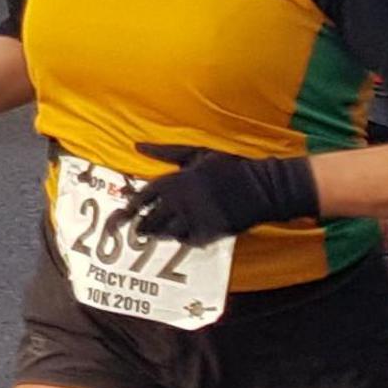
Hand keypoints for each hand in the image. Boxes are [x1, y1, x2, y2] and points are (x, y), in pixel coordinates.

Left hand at [117, 145, 318, 247]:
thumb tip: (138, 146)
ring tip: (158, 230)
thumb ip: (165, 152)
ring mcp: (194, 220)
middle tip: (137, 227)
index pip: (142, 197)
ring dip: (159, 232)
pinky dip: (181, 238)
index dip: (132, 205)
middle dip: (141, 224)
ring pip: (166, 233)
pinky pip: (186, 241)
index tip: (126, 209)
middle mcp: (181, 203)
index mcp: (176, 181)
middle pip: (150, 220)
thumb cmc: (228, 167)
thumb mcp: (197, 153)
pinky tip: (182, 232)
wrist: (262, 187)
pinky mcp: (209, 234)